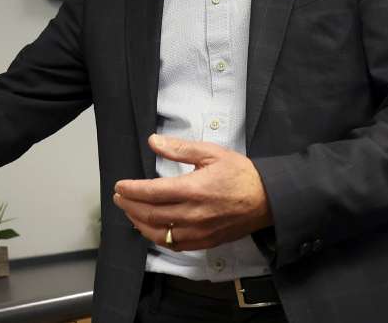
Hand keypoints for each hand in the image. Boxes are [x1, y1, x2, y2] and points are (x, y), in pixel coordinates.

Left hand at [113, 134, 271, 250]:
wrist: (269, 199)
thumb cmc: (241, 174)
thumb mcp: (211, 153)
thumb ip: (180, 148)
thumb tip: (152, 141)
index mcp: (194, 189)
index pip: (152, 192)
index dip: (131, 190)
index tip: (120, 186)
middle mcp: (194, 214)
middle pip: (151, 214)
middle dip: (130, 206)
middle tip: (119, 197)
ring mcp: (199, 231)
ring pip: (159, 234)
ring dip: (139, 223)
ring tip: (129, 211)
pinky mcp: (205, 242)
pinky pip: (175, 245)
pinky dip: (157, 238)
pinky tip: (150, 228)